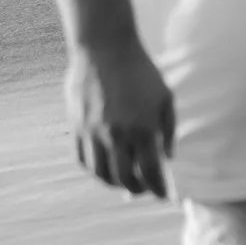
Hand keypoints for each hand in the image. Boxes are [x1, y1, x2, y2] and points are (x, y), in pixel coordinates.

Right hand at [66, 41, 175, 197]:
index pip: (150, 172)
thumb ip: (168, 131)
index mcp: (142, 128)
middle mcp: (116, 135)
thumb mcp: (165, 98)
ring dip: (114, 184)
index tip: (164, 196)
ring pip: (101, 174)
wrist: (105, 48)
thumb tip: (168, 158)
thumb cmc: (141, 72)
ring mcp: (93, 132)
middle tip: (144, 189)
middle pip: (124, 179)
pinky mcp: (76, 126)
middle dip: (137, 189)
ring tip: (124, 182)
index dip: (158, 189)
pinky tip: (104, 168)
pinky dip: (94, 170)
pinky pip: (83, 159)